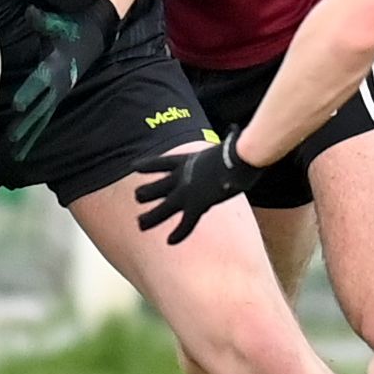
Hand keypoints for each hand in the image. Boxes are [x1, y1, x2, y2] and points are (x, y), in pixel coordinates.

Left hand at [5, 0, 120, 156]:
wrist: (98, 34)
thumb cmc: (74, 27)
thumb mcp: (59, 23)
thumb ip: (41, 20)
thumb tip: (29, 12)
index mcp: (55, 67)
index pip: (39, 82)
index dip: (28, 93)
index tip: (17, 105)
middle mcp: (58, 84)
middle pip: (40, 108)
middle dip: (26, 124)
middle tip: (12, 140)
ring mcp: (60, 92)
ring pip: (43, 117)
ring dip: (30, 134)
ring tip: (17, 152)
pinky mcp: (59, 94)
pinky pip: (46, 115)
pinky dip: (36, 129)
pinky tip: (25, 141)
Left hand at [134, 133, 263, 243]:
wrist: (240, 157)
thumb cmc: (238, 149)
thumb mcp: (225, 144)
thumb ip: (225, 141)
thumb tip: (235, 131)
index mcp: (188, 160)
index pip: (161, 163)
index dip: (147, 165)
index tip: (134, 167)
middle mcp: (182, 176)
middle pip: (157, 187)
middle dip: (146, 193)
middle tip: (137, 197)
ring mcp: (187, 191)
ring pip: (163, 208)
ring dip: (151, 217)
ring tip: (139, 224)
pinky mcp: (197, 204)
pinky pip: (186, 223)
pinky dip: (179, 233)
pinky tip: (169, 241)